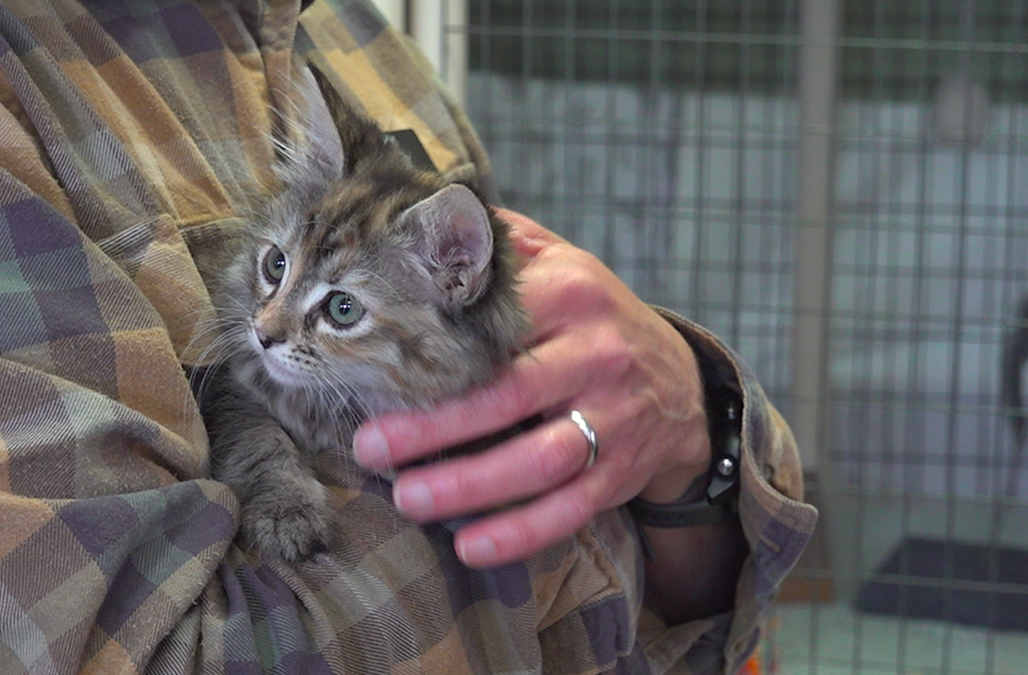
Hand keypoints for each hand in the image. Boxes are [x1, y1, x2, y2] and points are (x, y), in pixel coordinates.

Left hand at [352, 209, 711, 567]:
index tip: (370, 368)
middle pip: (508, 397)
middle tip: (369, 447)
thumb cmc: (591, 318)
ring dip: (468, 486)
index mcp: (573, 293)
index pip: (497, 324)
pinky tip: (470, 546)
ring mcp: (615, 418)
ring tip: (407, 498)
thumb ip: (501, 244)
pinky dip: (519, 533)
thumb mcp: (561, 262)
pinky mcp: (621, 472)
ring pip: (537, 460)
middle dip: (433, 427)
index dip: (433, 351)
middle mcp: (598, 354)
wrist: (680, 379)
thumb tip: (425, 210)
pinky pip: (569, 509)